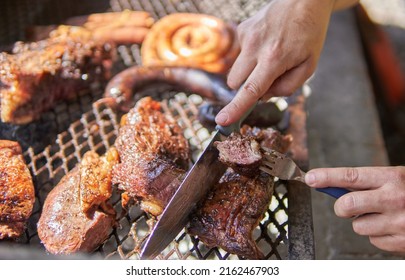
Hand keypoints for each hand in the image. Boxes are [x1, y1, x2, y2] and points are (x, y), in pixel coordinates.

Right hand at [215, 0, 335, 125]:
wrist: (304, 0)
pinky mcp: (242, 29)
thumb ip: (287, 87)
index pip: (251, 90)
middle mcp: (255, 47)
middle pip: (235, 83)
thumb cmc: (309, 34)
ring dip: (249, 72)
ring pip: (235, 70)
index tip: (222, 121)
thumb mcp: (309, 66)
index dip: (235, 108)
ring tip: (270, 55)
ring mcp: (246, 36)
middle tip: (267, 78)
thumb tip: (263, 96)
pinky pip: (240, 54)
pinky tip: (266, 43)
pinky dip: (251, 56)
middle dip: (245, 88)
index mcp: (274, 59)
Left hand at [305, 166, 404, 252]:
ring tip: (385, 215)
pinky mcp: (402, 242)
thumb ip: (368, 183)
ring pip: (358, 226)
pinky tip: (394, 227)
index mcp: (392, 178)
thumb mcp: (397, 178)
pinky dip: (379, 235)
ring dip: (365, 222)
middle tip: (348, 206)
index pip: (351, 176)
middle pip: (347, 205)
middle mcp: (395, 199)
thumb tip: (333, 188)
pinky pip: (373, 240)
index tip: (310, 178)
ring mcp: (399, 222)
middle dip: (342, 207)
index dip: (327, 177)